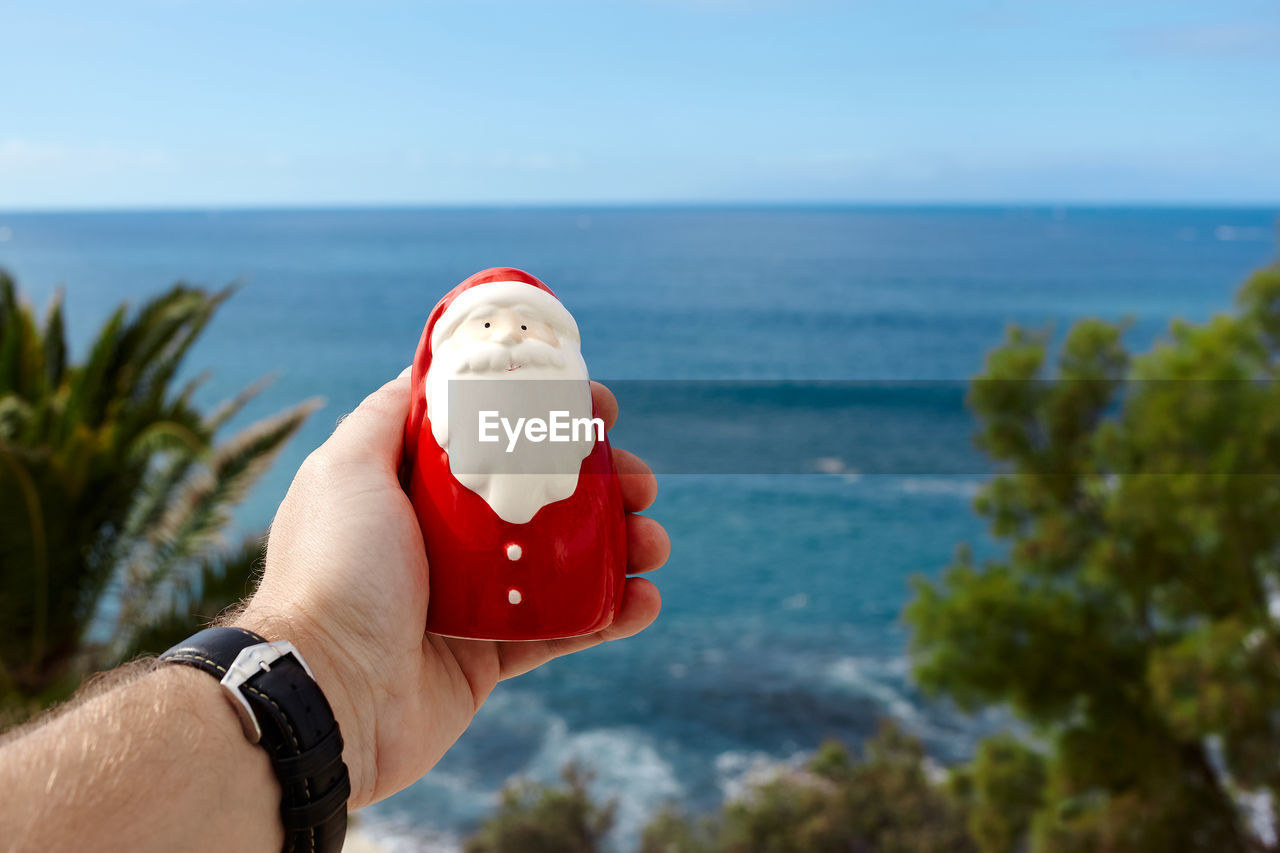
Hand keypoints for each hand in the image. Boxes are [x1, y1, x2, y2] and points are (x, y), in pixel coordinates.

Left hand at [237, 374, 666, 808]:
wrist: (326, 694)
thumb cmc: (335, 574)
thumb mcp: (347, 470)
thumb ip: (384, 416)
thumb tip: (424, 367)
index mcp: (416, 492)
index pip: (497, 440)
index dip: (551, 418)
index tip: (597, 407)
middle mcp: (446, 541)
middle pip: (545, 498)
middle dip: (605, 485)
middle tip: (639, 481)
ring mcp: (473, 600)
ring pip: (566, 562)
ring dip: (621, 545)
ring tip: (652, 540)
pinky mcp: (492, 657)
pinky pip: (566, 629)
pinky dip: (611, 614)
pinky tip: (645, 599)